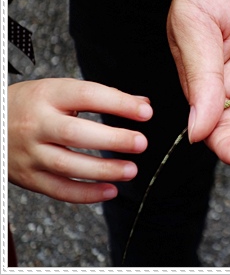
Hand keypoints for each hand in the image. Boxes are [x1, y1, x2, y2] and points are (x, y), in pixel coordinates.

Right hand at [8, 78, 152, 202]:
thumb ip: (103, 97)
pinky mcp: (28, 177)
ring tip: (131, 170)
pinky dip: (86, 194)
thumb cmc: (33, 104)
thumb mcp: (61, 91)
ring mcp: (30, 152)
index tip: (146, 113)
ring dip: (103, 170)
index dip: (118, 104)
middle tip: (141, 143)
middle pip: (75, 133)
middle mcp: (36, 123)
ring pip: (67, 165)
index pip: (87, 95)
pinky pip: (58, 189)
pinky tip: (111, 191)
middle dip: (112, 139)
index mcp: (48, 95)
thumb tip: (143, 105)